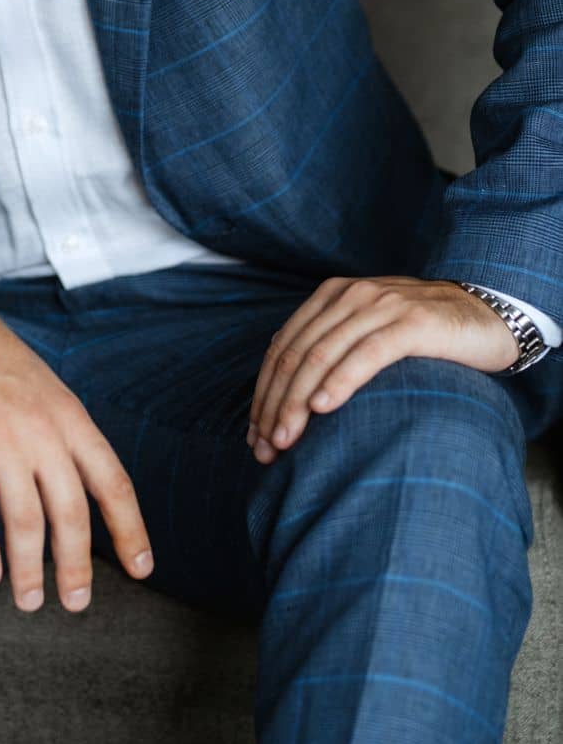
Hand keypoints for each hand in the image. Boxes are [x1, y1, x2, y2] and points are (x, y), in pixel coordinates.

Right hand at [0, 290, 153, 612]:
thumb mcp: (44, 392)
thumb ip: (63, 438)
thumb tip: (79, 497)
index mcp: (70, 417)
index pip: (112, 481)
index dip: (130, 529)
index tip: (141, 568)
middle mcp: (42, 430)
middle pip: (71, 511)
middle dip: (76, 565)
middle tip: (76, 602)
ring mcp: (1, 438)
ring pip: (26, 520)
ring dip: (28, 570)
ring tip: (27, 599)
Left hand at [246, 275, 518, 462]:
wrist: (487, 316)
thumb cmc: (423, 336)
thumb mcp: (368, 334)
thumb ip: (332, 351)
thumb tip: (287, 399)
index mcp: (331, 297)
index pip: (284, 348)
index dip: (264, 394)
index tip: (255, 437)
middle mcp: (350, 295)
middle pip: (297, 354)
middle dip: (275, 405)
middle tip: (265, 448)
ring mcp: (380, 305)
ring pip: (323, 355)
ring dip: (298, 402)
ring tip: (285, 440)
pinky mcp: (411, 322)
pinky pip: (367, 353)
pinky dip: (340, 380)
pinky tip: (323, 407)